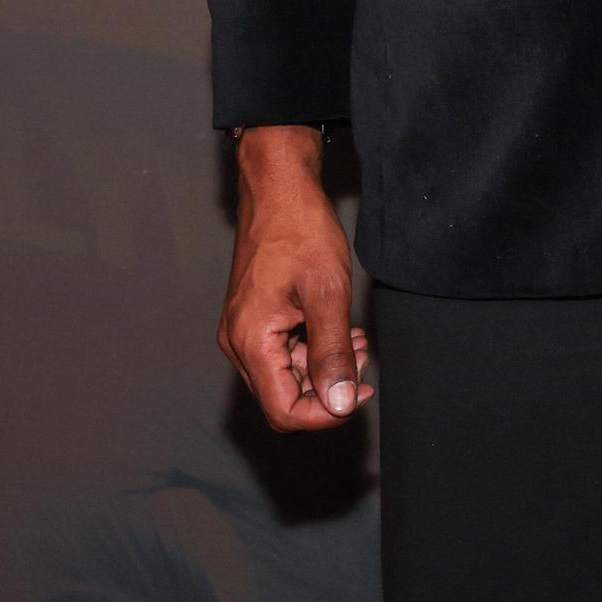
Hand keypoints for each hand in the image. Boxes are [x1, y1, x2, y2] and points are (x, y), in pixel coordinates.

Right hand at [216, 127, 374, 430]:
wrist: (279, 187)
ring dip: (322, 368)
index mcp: (251, 341)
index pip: (284, 411)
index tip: (358, 393)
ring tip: (356, 341)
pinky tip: (339, 331)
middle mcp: (239, 342)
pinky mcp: (254, 317)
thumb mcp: (328, 293)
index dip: (324, 414)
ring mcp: (244, 329)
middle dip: (326, 390)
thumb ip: (331, 353)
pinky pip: (282, 353)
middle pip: (282, 398)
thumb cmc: (300, 230)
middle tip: (362, 363)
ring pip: (284, 376)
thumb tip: (338, 404)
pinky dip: (312, 350)